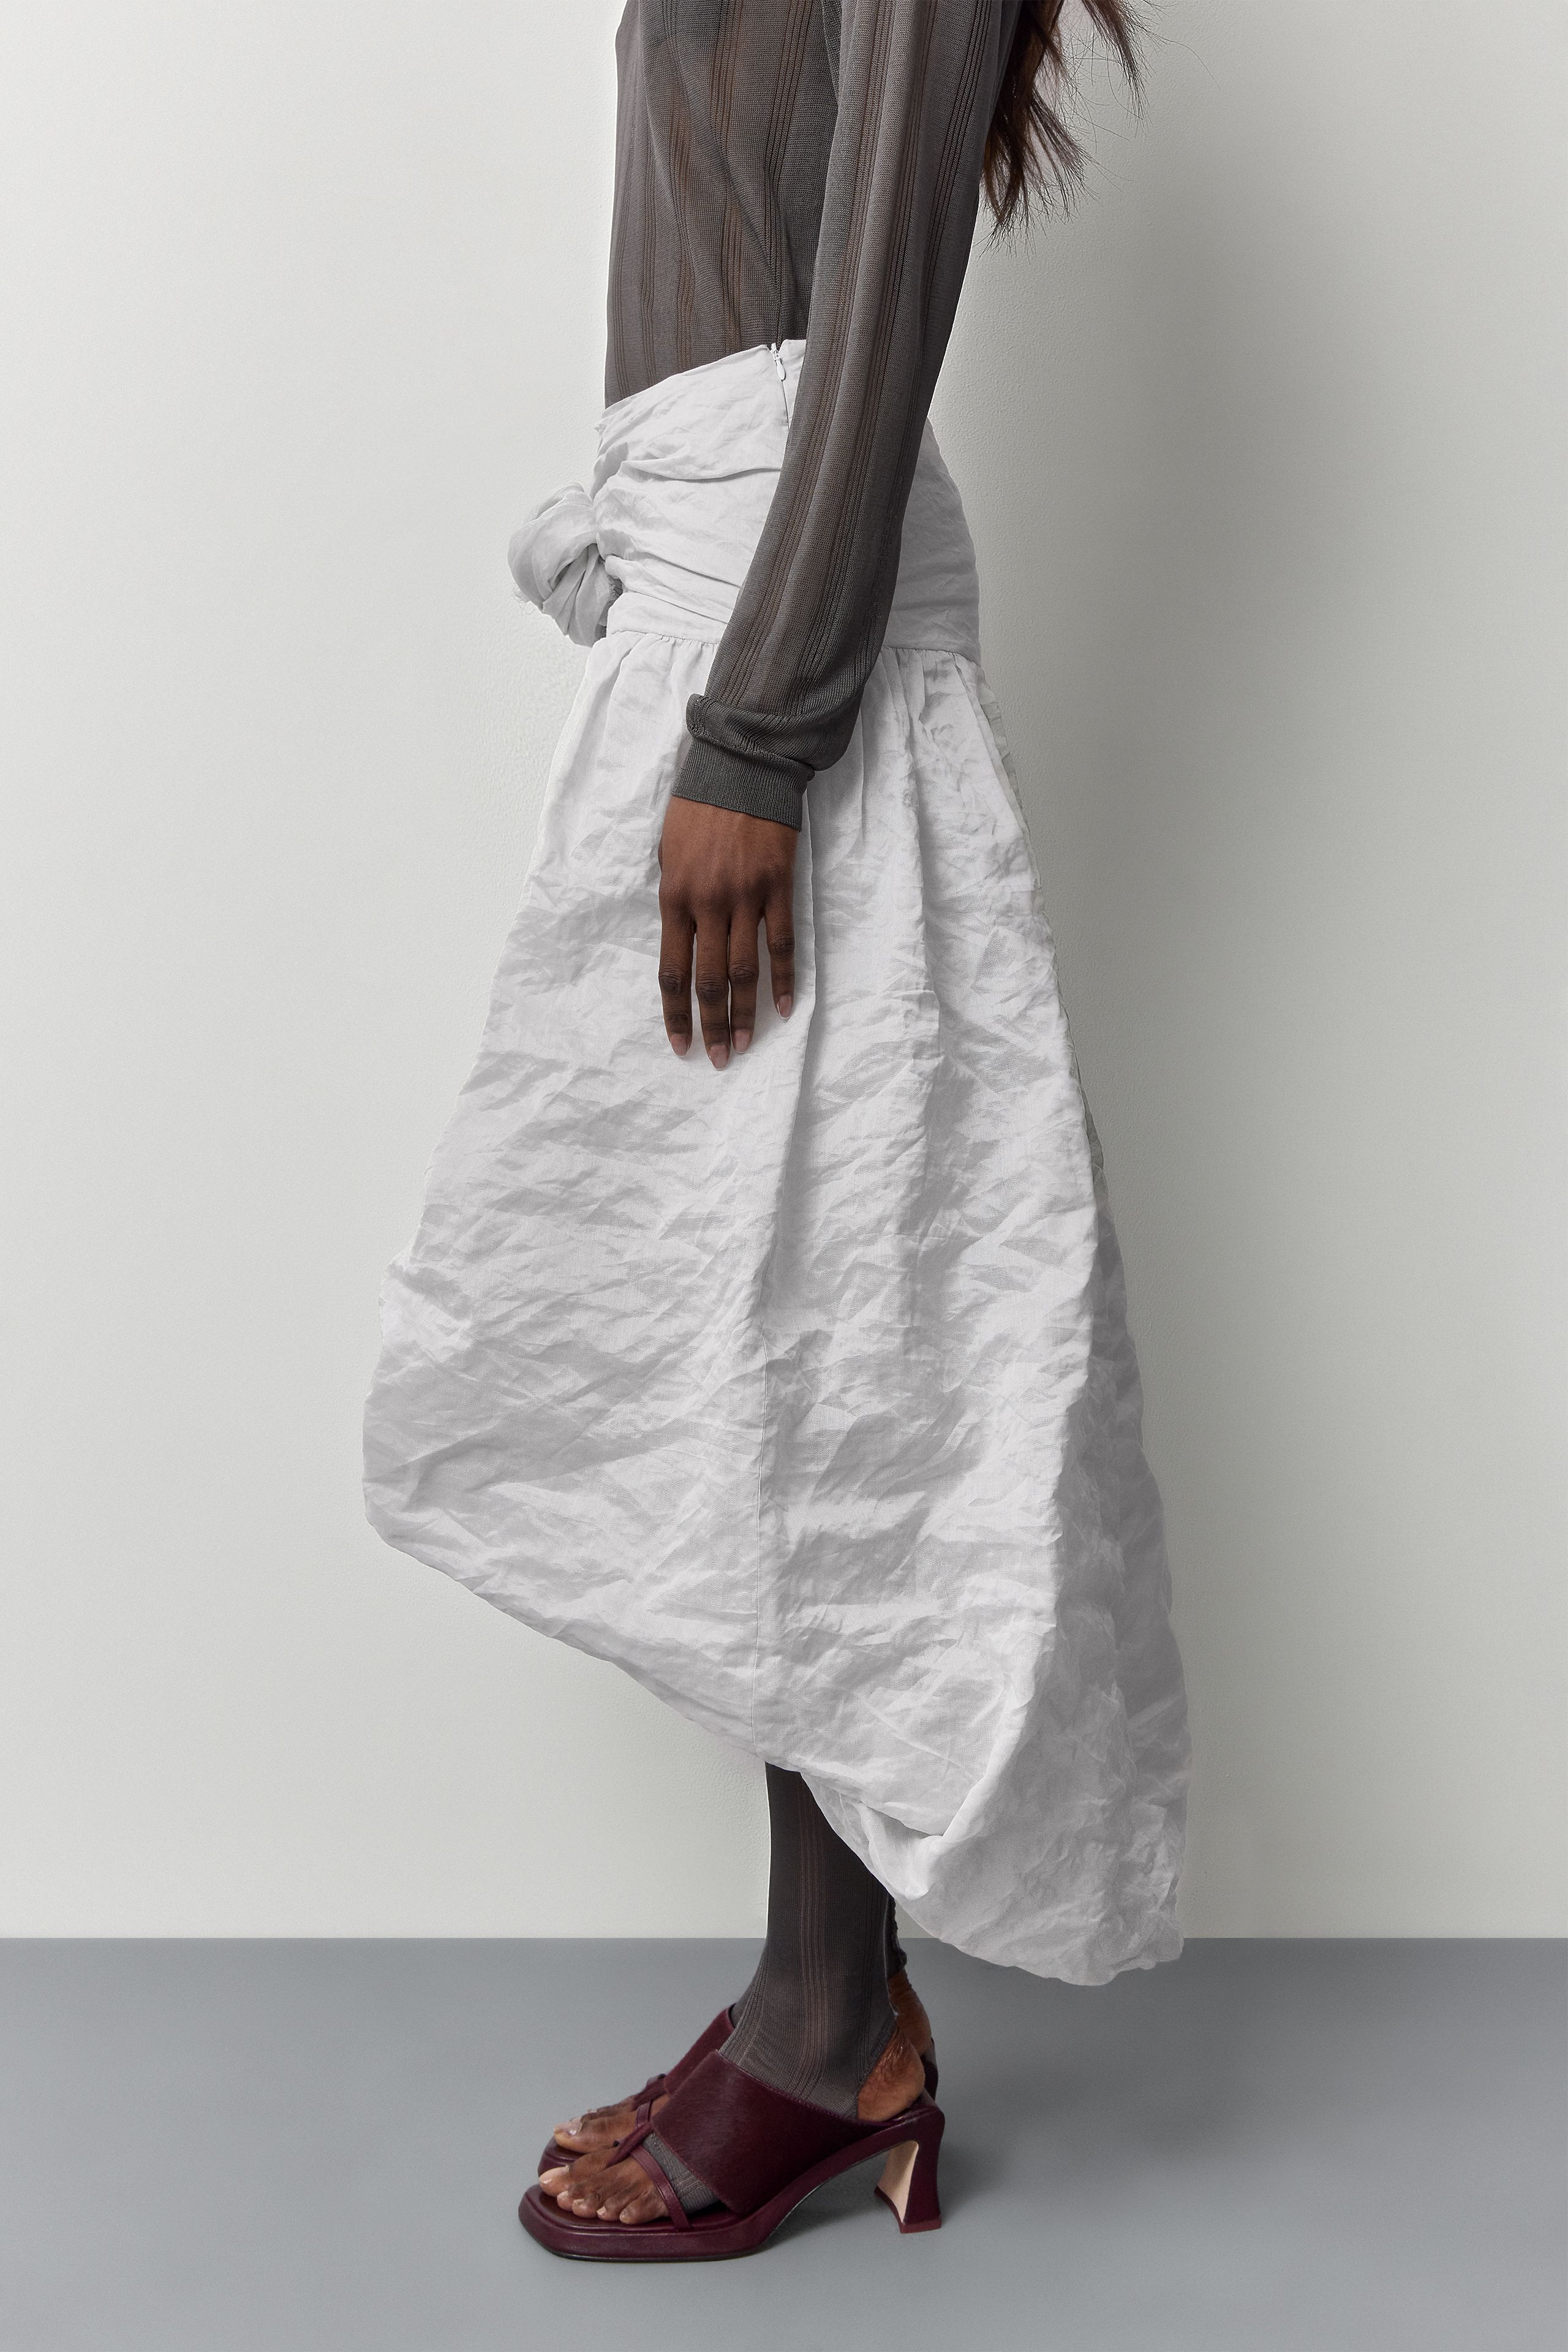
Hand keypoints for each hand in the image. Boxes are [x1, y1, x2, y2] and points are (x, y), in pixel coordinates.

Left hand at [657, 795, 796, 1064]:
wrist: (742, 766)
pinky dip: (785, 978)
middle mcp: (707, 904)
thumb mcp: (668, 852)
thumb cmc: (699, 807)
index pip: (672, 971)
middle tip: (717, 1059)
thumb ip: (675, 898)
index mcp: (673, 898)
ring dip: (745, 1014)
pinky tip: (785, 1008)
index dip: (676, 1013)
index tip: (680, 1045)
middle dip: (711, 1025)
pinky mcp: (778, 888)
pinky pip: (782, 943)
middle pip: (710, 981)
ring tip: (744, 1046)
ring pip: (746, 970)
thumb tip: (683, 938)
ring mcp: (745, 898)